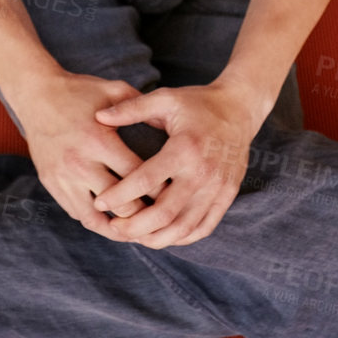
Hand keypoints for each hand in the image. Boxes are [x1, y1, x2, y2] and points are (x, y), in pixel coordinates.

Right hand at [18, 72, 154, 236]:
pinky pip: (77, 213)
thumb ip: (142, 106)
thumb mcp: (114, 90)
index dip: (160, 189)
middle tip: (161, 216)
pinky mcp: (51, 184)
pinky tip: (114, 221)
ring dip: (119, 227)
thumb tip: (170, 124)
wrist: (36, 95)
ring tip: (138, 230)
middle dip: (144, 213)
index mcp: (99, 141)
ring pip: (96, 218)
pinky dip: (97, 221)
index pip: (137, 176)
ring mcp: (62, 177)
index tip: (174, 195)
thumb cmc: (80, 91)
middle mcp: (80, 163)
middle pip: (120, 204)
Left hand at [90, 81, 259, 247]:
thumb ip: (131, 108)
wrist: (240, 108)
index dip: (119, 194)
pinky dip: (181, 238)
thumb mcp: (165, 98)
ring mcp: (218, 188)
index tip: (99, 202)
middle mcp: (202, 172)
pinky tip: (162, 236)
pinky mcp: (227, 196)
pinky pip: (204, 227)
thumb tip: (98, 116)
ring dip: (156, 238)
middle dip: (134, 227)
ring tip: (134, 236)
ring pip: (184, 228)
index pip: (146, 180)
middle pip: (164, 214)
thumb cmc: (197, 102)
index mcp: (184, 148)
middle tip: (113, 227)